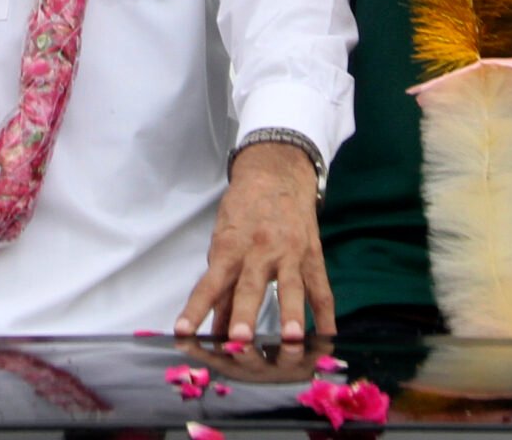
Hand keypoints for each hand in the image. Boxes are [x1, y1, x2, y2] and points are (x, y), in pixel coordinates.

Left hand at [174, 141, 331, 344]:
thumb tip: (215, 329)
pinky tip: (328, 336)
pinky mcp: (312, 254)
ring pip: (291, 286)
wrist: (276, 173)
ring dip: (291, 313)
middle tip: (239, 338)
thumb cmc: (243, 210)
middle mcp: (259, 250)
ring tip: (292, 339)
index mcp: (231, 247)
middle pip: (251, 286)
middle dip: (245, 312)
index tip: (183, 331)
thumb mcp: (223, 240)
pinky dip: (325, 314)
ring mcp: (290, 252)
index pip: (210, 283)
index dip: (196, 307)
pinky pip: (321, 288)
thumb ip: (221, 286)